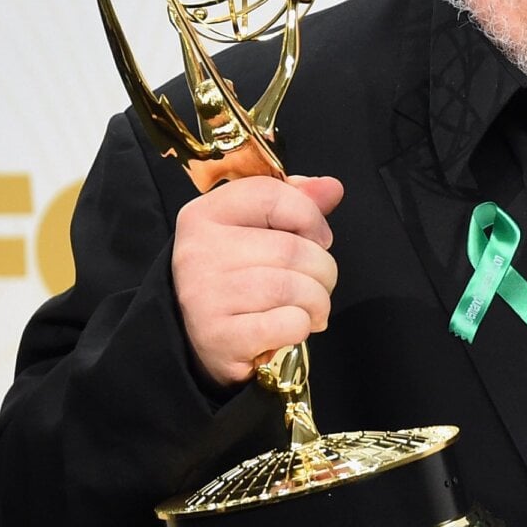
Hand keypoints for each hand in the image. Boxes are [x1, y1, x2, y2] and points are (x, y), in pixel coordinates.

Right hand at [171, 175, 344, 387]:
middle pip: (290, 248)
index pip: (270, 194)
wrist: (196, 339)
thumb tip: (331, 187)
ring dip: (317, 301)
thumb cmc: (235, 278)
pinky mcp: (219, 337)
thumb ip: (293, 204)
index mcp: (204, 215)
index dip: (309, 214)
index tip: (319, 237)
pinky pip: (287, 323)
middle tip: (319, 283)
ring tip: (312, 308)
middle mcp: (198, 252)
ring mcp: (204, 296)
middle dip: (322, 269)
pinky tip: (292, 327)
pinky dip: (302, 326)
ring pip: (292, 287)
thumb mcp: (254, 231)